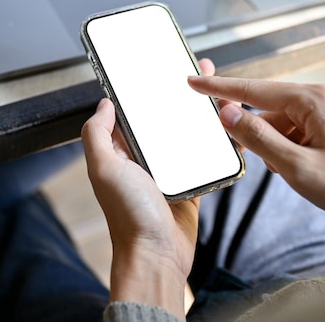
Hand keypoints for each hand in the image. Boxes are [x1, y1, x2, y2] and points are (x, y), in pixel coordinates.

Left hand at [80, 59, 215, 317]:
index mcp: (123, 152)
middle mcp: (145, 160)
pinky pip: (204, 159)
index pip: (134, 113)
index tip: (161, 70)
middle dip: (179, 98)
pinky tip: (226, 128)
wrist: (157, 255)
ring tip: (217, 95)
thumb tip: (103, 104)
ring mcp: (169, 172)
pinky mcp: (190, 185)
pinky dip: (214, 145)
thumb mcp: (105, 168)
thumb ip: (97, 134)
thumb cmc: (129, 215)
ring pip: (186, 136)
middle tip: (198, 74)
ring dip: (200, 117)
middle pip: (164, 120)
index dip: (146, 91)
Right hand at [188, 76, 324, 245]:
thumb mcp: (297, 166)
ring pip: (283, 122)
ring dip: (276, 146)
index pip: (254, 89)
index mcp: (313, 99)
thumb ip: (259, 137)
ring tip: (294, 172)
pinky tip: (300, 168)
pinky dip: (290, 147)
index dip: (220, 89)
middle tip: (259, 156)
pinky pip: (298, 129)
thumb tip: (228, 113)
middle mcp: (321, 96)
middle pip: (269, 107)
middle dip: (257, 133)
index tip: (194, 81)